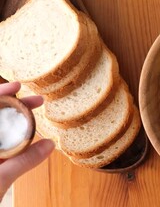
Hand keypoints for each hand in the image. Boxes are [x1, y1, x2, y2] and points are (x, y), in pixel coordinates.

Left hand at [0, 82, 54, 201]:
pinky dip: (12, 141)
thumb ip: (23, 161)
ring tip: (34, 119)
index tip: (18, 86)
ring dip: (15, 124)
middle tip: (37, 102)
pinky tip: (25, 141)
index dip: (0, 93)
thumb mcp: (0, 179)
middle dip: (14, 106)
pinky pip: (1, 146)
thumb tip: (49, 145)